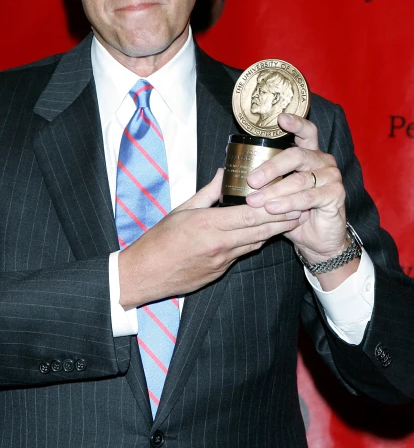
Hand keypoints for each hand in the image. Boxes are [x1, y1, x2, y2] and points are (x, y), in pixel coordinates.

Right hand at [118, 169, 300, 308]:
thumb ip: (208, 192)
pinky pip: (243, 254)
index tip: (290, 198)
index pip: (249, 215)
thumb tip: (224, 173)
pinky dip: (256, 242)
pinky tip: (266, 234)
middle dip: (283, 219)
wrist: (145, 274)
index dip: (274, 208)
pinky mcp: (220, 272)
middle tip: (303, 207)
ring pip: (255, 243)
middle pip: (260, 231)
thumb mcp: (181, 210)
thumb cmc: (159, 240)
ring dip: (275, 232)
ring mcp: (221, 261)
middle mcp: (219, 245)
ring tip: (293, 219)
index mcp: (208, 225)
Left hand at [245, 113, 351, 281]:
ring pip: (300, 179)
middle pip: (297, 155)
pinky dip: (289, 204)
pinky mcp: (335, 194)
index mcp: (308, 154)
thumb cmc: (293, 212)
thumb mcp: (274, 192)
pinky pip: (309, 197)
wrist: (316, 239)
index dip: (295, 123)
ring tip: (256, 201)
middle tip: (252, 180)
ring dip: (275, 190)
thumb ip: (258, 179)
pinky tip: (273, 209)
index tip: (281, 118)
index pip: (306, 132)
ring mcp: (331, 176)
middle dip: (271, 167)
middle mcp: (322, 161)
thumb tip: (225, 168)